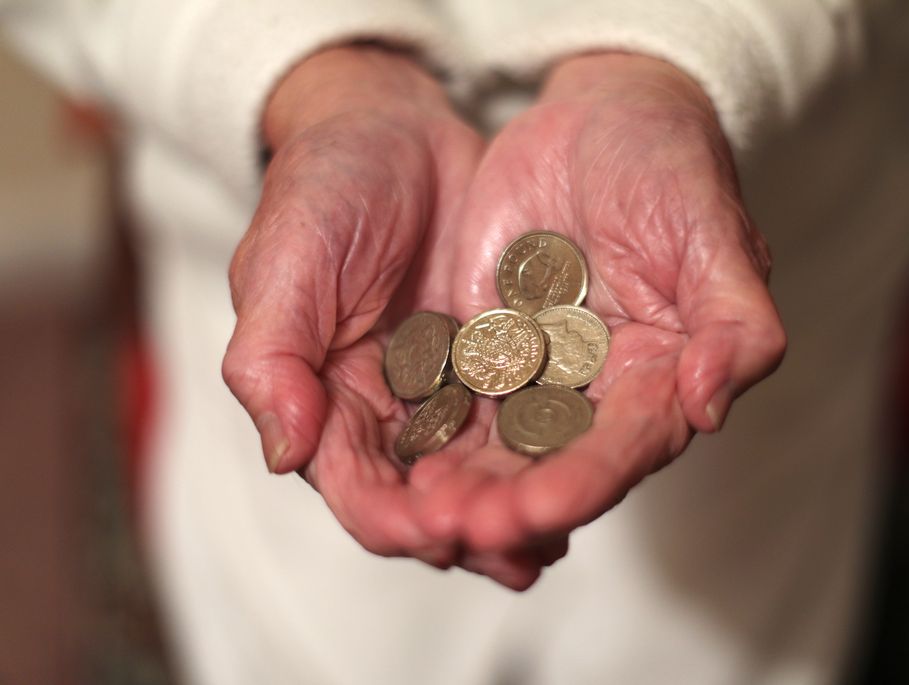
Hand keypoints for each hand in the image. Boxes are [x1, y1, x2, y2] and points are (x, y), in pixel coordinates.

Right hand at [222, 46, 561, 587]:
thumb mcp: (282, 265)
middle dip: (470, 530)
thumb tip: (284, 453)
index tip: (441, 530)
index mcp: (326, 404)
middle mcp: (388, 415)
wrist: (394, 129)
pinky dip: (546, 455)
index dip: (397, 519)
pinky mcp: (498, 364)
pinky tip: (578, 477)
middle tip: (518, 549)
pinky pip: (524, 421)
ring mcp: (447, 393)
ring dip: (516, 511)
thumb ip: (272, 359)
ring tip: (555, 535)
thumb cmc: (323, 190)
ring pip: (482, 474)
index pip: (359, 489)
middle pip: (429, 499)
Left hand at [409, 53, 785, 555]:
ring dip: (460, 483)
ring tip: (418, 515)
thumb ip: (735, 325)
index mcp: (660, 379)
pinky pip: (451, 395)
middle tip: (459, 528)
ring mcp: (535, 373)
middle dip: (508, 501)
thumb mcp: (714, 235)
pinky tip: (392, 459)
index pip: (625, 447)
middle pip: (552, 464)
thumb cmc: (671, 168)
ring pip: (495, 444)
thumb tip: (711, 407)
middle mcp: (597, 393)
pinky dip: (426, 431)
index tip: (537, 509)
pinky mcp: (483, 347)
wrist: (599, 116)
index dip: (584, 481)